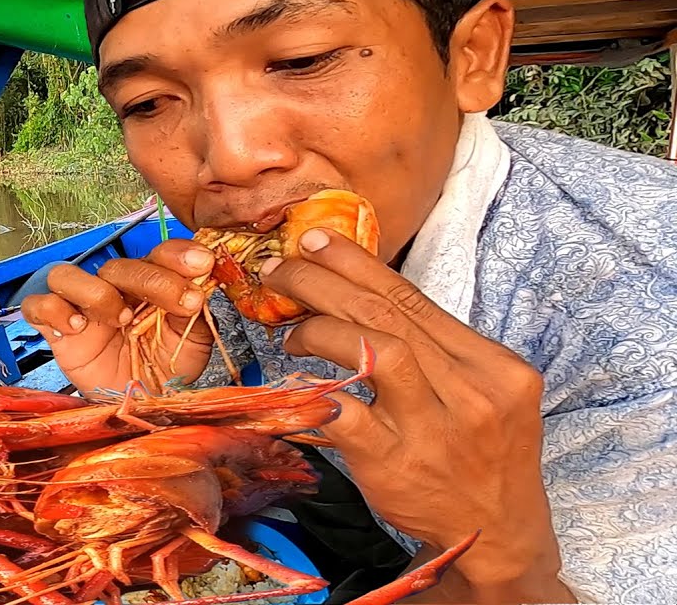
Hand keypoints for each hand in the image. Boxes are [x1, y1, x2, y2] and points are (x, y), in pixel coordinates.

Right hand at [20, 240, 215, 393]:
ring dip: (95, 292)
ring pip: (66, 274)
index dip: (177, 255)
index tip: (202, 264)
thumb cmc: (165, 371)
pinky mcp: (56, 331)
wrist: (142, 408)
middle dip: (153, 280)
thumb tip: (204, 280)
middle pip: (118, 265)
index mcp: (148, 285)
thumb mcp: (193, 342)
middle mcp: (112, 290)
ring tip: (120, 319)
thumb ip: (196, 310)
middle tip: (180, 303)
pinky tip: (76, 328)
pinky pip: (37, 305)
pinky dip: (53, 310)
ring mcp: (81, 308)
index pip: (157, 254)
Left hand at [260, 228, 567, 600]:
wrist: (495, 532)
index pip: (413, 298)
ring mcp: (435, 430)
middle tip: (278, 270)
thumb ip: (433, 346)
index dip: (356, 264)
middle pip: (387, 316)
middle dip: (322, 283)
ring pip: (373, 351)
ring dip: (318, 330)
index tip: (314, 241)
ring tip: (289, 330)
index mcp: (492, 365)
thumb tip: (358, 290)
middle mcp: (471, 392)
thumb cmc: (477, 453)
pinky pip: (343, 415)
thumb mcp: (481, 393)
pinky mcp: (397, 465)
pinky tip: (291, 384)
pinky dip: (311, 393)